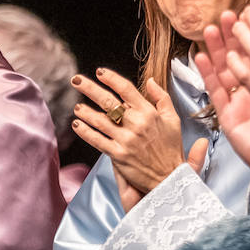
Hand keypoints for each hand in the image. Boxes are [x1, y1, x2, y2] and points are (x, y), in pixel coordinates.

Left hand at [71, 68, 206, 209]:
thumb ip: (162, 97)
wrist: (170, 178)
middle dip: (90, 88)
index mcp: (149, 113)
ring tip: (77, 106)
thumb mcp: (173, 119)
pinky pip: (98, 140)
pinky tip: (77, 125)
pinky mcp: (118, 155)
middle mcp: (136, 124)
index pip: (126, 89)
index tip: (99, 72)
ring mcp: (126, 140)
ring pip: (100, 120)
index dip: (111, 78)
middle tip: (76, 80)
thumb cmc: (171, 149)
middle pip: (108, 102)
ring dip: (85, 111)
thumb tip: (149, 81)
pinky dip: (86, 132)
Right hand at [196, 13, 249, 188]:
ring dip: (217, 49)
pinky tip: (200, 57)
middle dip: (233, 35)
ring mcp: (240, 103)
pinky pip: (217, 93)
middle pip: (240, 57)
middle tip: (228, 14)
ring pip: (225, 71)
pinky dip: (208, 75)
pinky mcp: (230, 117)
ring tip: (209, 29)